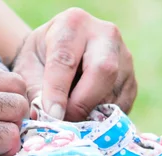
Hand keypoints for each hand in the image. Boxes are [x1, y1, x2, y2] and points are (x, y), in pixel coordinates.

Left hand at [13, 8, 137, 121]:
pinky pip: (122, 107)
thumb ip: (35, 93)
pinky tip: (88, 118)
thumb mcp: (28, 71)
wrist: (61, 56)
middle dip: (82, 103)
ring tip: (73, 122)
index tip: (51, 116)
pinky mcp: (132, 82)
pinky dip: (104, 120)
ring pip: (114, 94)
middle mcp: (105, 35)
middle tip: (66, 124)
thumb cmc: (41, 62)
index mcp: (73, 24)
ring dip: (92, 115)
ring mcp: (125, 58)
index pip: (66, 59)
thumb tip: (47, 119)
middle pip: (103, 70)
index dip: (58, 92)